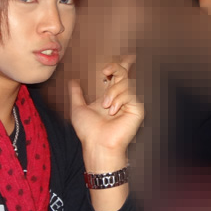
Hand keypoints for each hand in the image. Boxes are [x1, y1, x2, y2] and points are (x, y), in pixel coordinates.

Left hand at [68, 56, 143, 171]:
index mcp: (109, 94)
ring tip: (105, 105)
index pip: (116, 73)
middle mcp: (121, 95)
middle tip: (104, 71)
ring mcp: (130, 101)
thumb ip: (76, 93)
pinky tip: (113, 110)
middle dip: (116, 67)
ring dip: (113, 91)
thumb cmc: (88, 131)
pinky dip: (120, 99)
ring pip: (126, 81)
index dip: (114, 65)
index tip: (103, 67)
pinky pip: (131, 93)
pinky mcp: (137, 108)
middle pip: (125, 71)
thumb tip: (72, 80)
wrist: (97, 144)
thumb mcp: (78, 108)